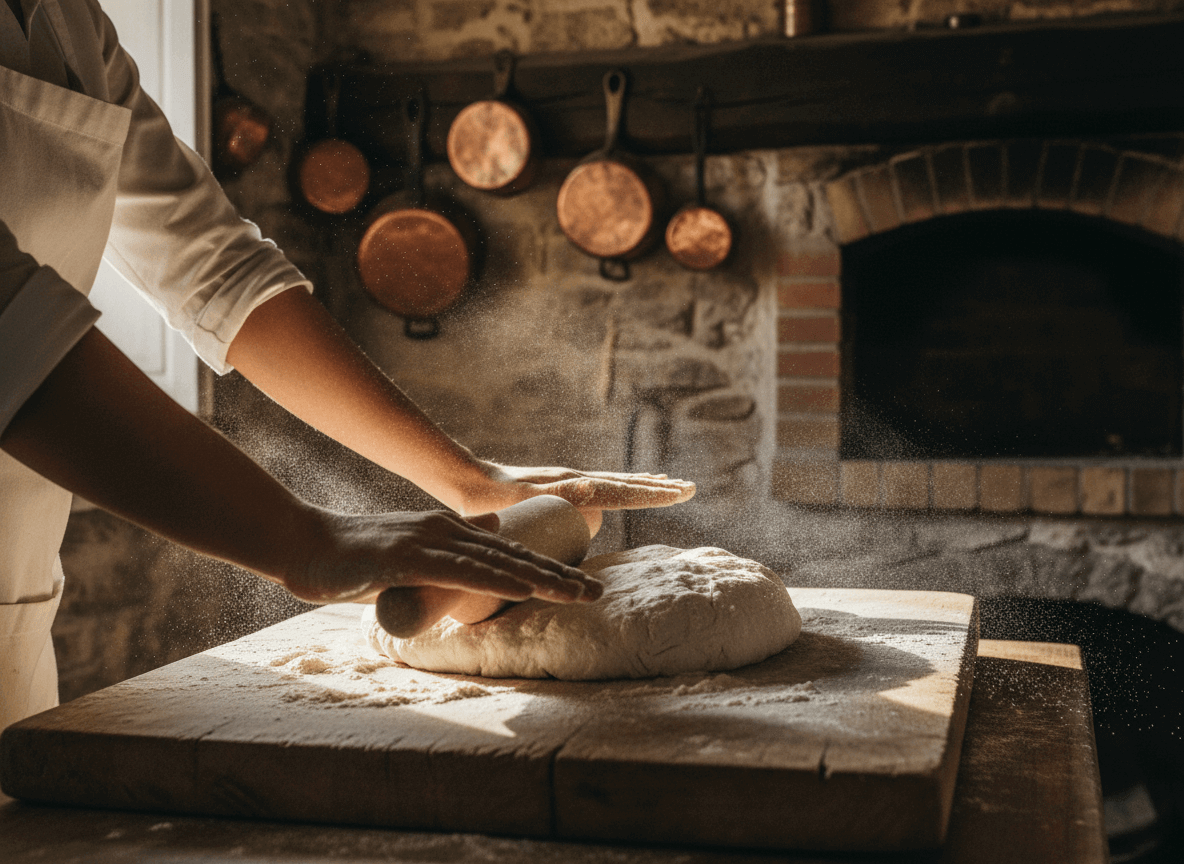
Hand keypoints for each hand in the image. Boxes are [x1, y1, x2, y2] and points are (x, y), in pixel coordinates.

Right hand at [284, 508, 603, 605]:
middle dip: (558, 575)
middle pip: (514, 554)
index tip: (582, 585)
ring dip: (541, 578)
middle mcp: (446, 531)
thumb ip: (444, 558)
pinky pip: (460, 571)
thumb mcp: (409, 556)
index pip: (509, 552)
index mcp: (449, 533)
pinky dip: (496, 578)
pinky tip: (524, 585)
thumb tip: (483, 550)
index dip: (548, 568)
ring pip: (496, 561)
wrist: (303, 545)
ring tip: (577, 593)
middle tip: (597, 593)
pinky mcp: (406, 558)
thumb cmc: (353, 557)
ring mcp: (427, 542)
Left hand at [455, 464, 695, 535]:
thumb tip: (593, 489)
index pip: (624, 492)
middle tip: (690, 488)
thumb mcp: (524, 497)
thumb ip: (555, 494)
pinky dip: (624, 488)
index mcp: (575, 487)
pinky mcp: (564, 486)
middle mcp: (578, 481)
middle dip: (658, 488)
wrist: (469, 481)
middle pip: (627, 485)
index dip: (654, 495)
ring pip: (618, 484)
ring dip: (645, 486)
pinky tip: (630, 490)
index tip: (681, 492)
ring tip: (672, 486)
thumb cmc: (492, 497)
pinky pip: (604, 488)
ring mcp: (572, 482)